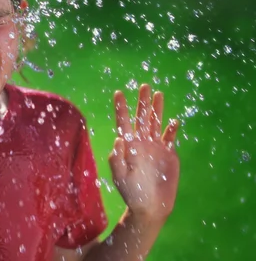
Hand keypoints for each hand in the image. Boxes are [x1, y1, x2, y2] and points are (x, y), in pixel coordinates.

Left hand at [108, 84, 179, 222]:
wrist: (149, 206)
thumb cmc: (131, 193)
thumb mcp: (120, 176)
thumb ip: (117, 159)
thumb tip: (119, 138)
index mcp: (128, 145)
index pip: (123, 122)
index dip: (121, 108)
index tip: (118, 93)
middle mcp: (141, 142)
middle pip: (141, 118)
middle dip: (142, 102)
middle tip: (144, 85)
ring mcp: (155, 147)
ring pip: (156, 123)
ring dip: (156, 109)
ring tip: (158, 93)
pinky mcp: (168, 154)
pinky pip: (170, 138)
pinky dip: (171, 129)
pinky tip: (173, 121)